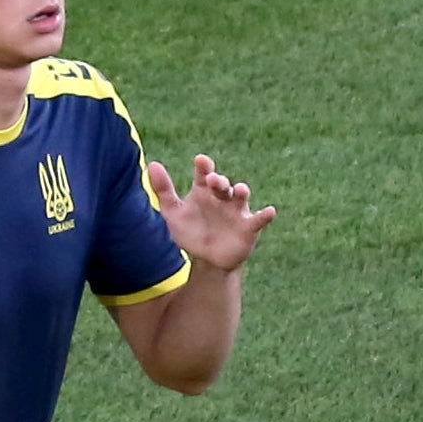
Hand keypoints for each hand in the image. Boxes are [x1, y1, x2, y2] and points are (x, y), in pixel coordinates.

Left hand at [149, 155, 276, 273]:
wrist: (208, 261)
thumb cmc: (191, 232)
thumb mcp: (173, 213)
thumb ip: (164, 190)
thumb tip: (152, 164)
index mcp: (204, 191)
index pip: (204, 174)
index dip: (203, 167)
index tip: (200, 161)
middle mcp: (222, 197)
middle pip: (222, 184)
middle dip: (219, 181)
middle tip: (212, 180)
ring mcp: (237, 211)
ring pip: (241, 197)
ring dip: (241, 191)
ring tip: (238, 189)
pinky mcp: (249, 227)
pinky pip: (259, 219)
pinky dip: (265, 215)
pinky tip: (270, 211)